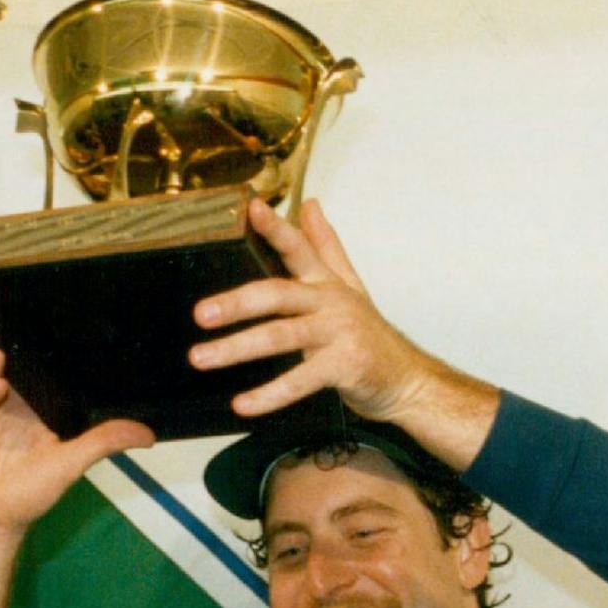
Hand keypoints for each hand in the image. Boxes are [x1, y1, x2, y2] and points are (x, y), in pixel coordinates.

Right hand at [0, 350, 152, 542]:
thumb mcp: (71, 464)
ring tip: (0, 356)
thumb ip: (104, 443)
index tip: (62, 336)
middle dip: (17, 355)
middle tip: (24, 335)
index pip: (45, 377)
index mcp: (38, 412)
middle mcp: (11, 406)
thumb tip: (148, 435)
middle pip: (14, 371)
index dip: (51, 359)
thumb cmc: (28, 495)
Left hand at [188, 199, 498, 470]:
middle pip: (278, 294)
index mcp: (326, 282)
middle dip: (236, 302)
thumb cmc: (368, 335)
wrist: (406, 379)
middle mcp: (332, 301)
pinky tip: (242, 403)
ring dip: (237, 348)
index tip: (250, 208)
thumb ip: (325, 246)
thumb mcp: (348, 286)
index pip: (298, 247)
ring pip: (281, 336)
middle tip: (200, 314)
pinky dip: (269, 394)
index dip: (275, 227)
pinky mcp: (345, 365)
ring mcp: (339, 332)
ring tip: (201, 358)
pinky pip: (300, 380)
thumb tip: (310, 204)